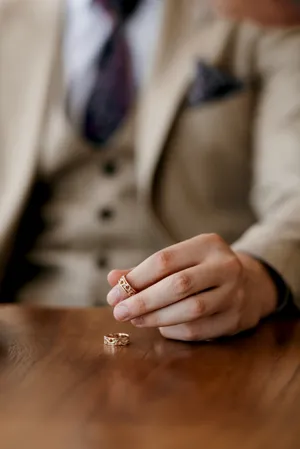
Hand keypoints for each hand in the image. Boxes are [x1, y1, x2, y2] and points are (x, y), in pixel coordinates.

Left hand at [107, 234, 276, 340]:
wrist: (251, 284)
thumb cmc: (202, 270)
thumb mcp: (181, 260)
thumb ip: (146, 270)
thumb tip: (112, 279)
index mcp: (208, 244)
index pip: (165, 260)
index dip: (136, 278)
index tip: (114, 294)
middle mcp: (225, 266)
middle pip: (178, 285)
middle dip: (144, 301)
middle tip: (119, 312)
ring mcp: (235, 293)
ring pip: (190, 310)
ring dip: (157, 318)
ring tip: (136, 320)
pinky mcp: (236, 319)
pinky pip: (199, 330)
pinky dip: (174, 330)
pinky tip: (160, 326)